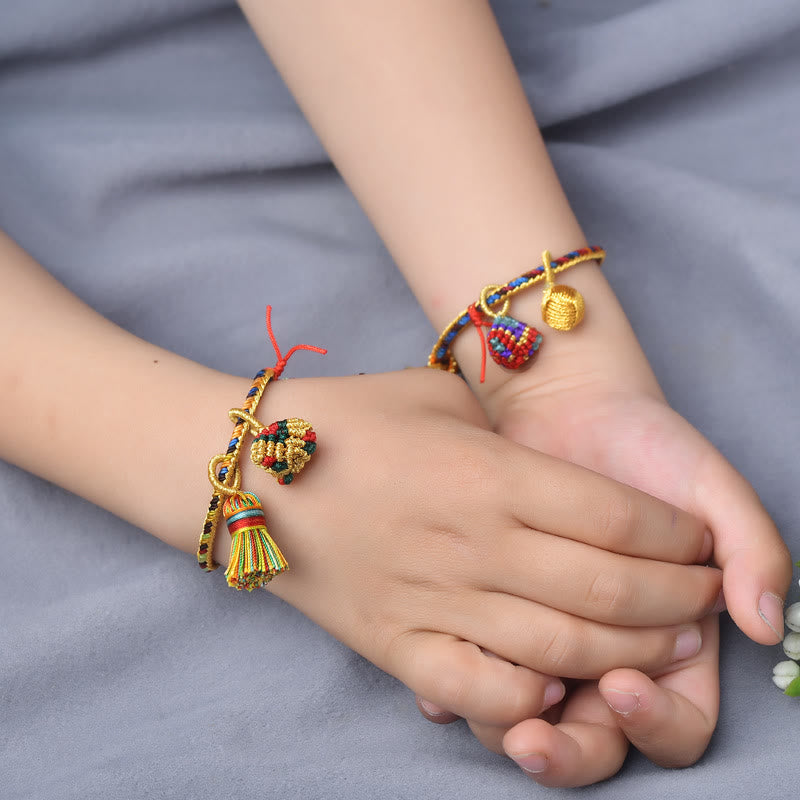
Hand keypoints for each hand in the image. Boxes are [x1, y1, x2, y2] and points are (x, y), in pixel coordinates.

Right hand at [237, 368, 721, 725]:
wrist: (244, 468)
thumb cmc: (343, 418)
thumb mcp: (434, 395)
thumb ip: (503, 428)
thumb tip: (557, 458)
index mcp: (487, 474)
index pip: (618, 518)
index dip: (675, 536)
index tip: (697, 539)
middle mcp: (472, 544)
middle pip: (609, 589)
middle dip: (677, 601)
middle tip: (704, 600)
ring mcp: (432, 601)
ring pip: (561, 648)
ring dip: (630, 655)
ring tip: (666, 649)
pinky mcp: (393, 643)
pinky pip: (477, 690)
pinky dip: (529, 700)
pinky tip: (562, 688)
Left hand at [416, 266, 790, 783]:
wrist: (566, 408)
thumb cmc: (647, 449)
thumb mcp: (711, 490)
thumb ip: (754, 548)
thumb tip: (762, 623)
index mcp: (671, 644)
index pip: (675, 725)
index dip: (654, 725)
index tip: (622, 683)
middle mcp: (606, 653)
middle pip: (595, 743)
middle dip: (565, 754)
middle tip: (532, 740)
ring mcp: (544, 639)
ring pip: (528, 720)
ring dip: (505, 731)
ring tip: (487, 711)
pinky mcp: (490, 616)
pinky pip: (475, 673)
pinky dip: (459, 693)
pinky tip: (438, 690)